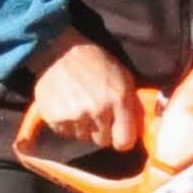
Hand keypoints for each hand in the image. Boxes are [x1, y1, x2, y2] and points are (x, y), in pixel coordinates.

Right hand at [29, 36, 145, 150]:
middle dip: (101, 130)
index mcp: (118, 99)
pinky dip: (65, 123)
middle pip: (102, 141)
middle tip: (95, 111)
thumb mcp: (123, 78)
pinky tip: (66, 105)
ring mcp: (74, 115)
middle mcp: (97, 110)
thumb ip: (131, 105)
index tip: (118, 133)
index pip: (124, 141)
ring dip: (82, 126)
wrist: (60, 51)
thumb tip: (138, 131)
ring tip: (79, 104)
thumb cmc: (97, 63)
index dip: (122, 139)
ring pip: (82, 137)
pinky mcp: (54, 117)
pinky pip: (64, 132)